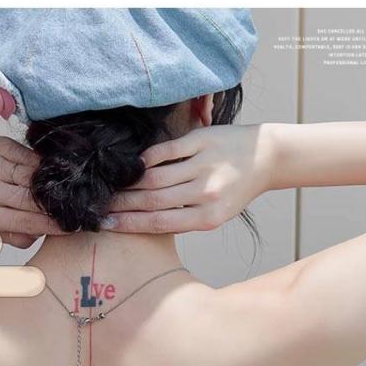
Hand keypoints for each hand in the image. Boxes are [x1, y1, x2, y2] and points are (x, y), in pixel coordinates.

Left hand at [0, 137, 68, 247]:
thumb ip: (18, 237)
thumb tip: (41, 233)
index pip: (25, 221)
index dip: (50, 225)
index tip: (68, 227)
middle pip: (30, 198)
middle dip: (52, 205)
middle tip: (69, 209)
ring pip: (32, 176)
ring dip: (49, 184)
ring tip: (60, 191)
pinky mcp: (1, 145)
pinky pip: (31, 157)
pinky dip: (43, 166)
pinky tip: (49, 173)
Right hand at [105, 124, 275, 233]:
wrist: (264, 158)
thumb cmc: (235, 189)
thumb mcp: (214, 213)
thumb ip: (184, 217)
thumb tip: (143, 220)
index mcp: (208, 217)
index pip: (159, 223)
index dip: (129, 224)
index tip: (107, 225)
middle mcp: (206, 193)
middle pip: (153, 201)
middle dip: (122, 205)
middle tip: (100, 207)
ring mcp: (203, 165)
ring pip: (155, 177)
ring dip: (129, 184)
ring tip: (112, 189)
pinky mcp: (201, 140)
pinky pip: (165, 151)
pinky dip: (145, 159)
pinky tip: (132, 165)